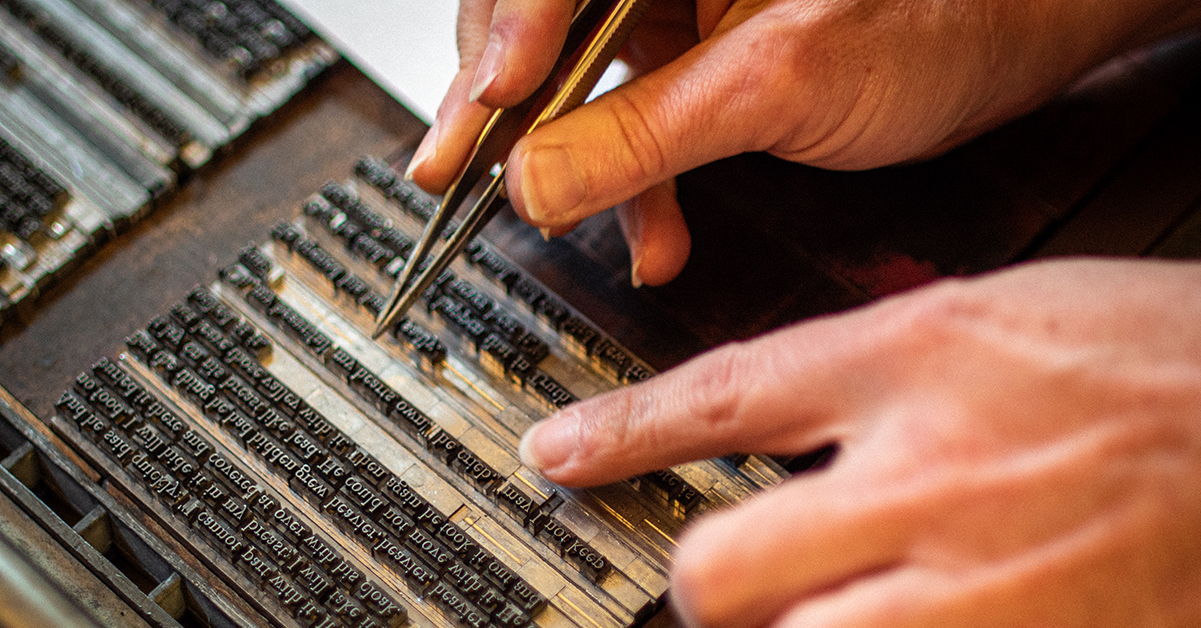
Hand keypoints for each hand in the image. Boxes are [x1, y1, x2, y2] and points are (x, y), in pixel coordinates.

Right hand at [405, 0, 1200, 284]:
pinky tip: (651, 232)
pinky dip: (629, 183)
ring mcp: (668, 7)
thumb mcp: (778, 84)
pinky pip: (623, 117)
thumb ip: (646, 133)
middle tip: (464, 170)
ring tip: (582, 225)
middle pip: (531, 20)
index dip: (502, 34)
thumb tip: (535, 178)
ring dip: (572, 166)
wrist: (1007, 46)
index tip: (482, 112)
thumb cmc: (935, 19)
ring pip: (571, 78)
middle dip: (504, 106)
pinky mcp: (687, 57)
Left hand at [518, 258, 1200, 626]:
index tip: (561, 455)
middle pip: (718, 568)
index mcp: (919, 362)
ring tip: (832, 607)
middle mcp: (928, 478)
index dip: (620, 433)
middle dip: (710, 582)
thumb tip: (786, 401)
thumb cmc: (1158, 362)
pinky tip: (909, 618)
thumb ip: (879, 364)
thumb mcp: (1001, 316)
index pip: (720, 399)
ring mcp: (975, 588)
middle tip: (736, 573)